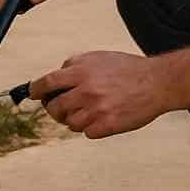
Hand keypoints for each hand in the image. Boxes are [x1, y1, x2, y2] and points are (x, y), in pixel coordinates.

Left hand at [31, 51, 170, 139]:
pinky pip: (87, 133)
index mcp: (81, 71)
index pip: (47, 82)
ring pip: (69, 123)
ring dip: (74, 119)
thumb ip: (75, 64)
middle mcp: (86, 91)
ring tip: (89, 111)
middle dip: (54, 109)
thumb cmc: (128, 69)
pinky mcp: (107, 126)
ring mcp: (96, 110)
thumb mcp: (98, 57)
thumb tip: (57, 75)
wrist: (156, 83)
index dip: (36, 90)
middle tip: (62, 108)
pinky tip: (102, 118)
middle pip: (54, 107)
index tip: (33, 94)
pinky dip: (91, 128)